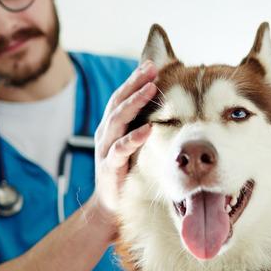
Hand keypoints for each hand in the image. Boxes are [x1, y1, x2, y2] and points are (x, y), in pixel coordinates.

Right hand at [93, 61, 157, 215]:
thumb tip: (164, 109)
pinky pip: (121, 149)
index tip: (152, 64)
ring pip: (118, 120)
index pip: (122, 97)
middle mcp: (106, 134)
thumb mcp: (133, 146)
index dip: (135, 80)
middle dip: (135, 83)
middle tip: (152, 68)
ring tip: (151, 89)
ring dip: (135, 103)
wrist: (110, 206)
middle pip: (118, 102)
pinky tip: (148, 129)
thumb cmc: (126, 174)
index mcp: (111, 127)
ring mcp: (106, 149)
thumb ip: (142, 127)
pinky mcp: (110, 167)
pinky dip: (134, 138)